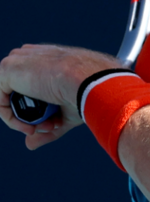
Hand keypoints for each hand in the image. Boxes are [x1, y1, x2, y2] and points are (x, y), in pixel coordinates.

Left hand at [0, 44, 124, 149]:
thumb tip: (30, 144)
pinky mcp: (5, 71)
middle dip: (31, 115)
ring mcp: (16, 62)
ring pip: (8, 99)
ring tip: (41, 128)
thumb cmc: (86, 90)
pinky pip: (0, 103)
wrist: (88, 79)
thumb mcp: (65, 111)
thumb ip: (46, 124)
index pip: (29, 85)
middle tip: (49, 126)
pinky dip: (12, 120)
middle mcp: (27, 57)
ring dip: (22, 120)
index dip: (38, 108)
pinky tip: (28, 126)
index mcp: (43, 59)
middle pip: (18, 93)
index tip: (53, 122)